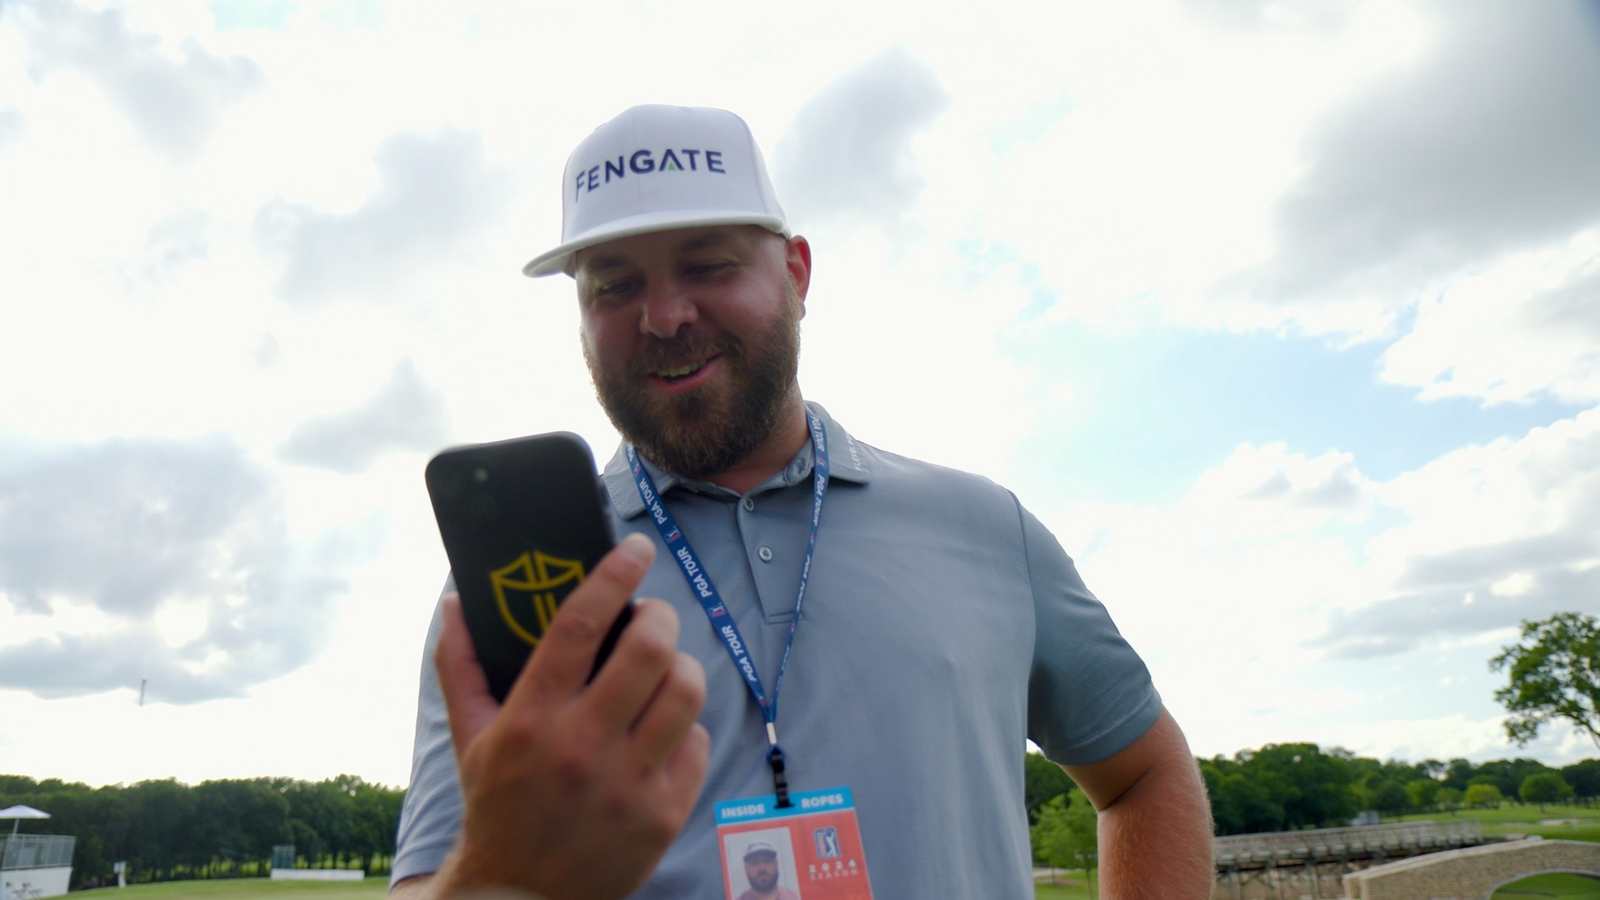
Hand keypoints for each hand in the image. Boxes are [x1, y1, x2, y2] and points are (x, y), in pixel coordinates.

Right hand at [433, 533, 709, 899]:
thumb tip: (457, 601)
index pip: (579, 626)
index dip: (614, 576)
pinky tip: (662, 728)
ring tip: (665, 667)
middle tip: (652, 616)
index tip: (635, 547)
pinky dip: (684, 725)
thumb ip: (461, 665)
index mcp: (532, 719)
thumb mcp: (470, 737)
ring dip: (681, 666)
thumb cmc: (497, 804)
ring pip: (685, 692)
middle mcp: (582, 747)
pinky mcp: (663, 813)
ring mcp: (629, 783)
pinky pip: (695, 743)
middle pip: (650, 650)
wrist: (519, 897)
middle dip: (660, 617)